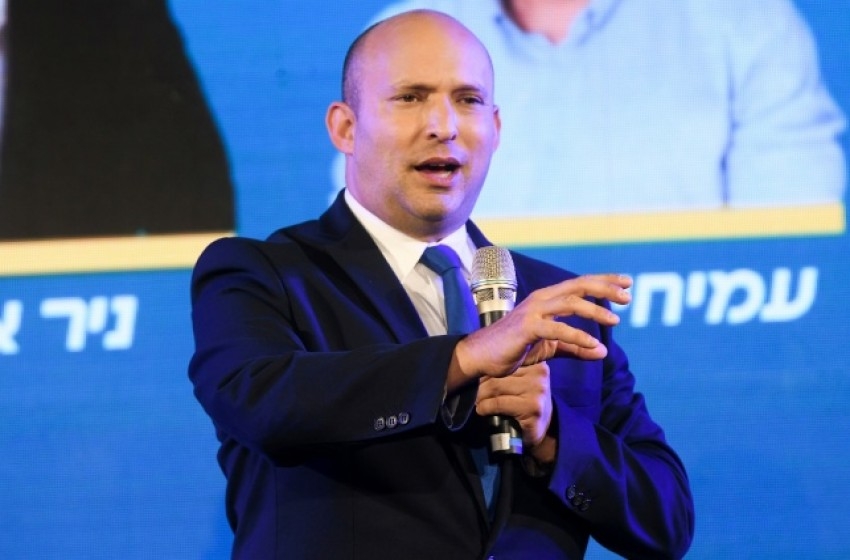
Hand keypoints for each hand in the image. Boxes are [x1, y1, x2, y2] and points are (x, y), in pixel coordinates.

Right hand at [449, 273, 630, 388]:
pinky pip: (557, 330)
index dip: (604, 282)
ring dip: (595, 310)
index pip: (579, 285)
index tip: (626, 284)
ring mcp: (533, 312)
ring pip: (570, 303)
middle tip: (628, 296)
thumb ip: (575, 348)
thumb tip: (602, 352)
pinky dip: (578, 336)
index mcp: (547, 299)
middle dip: (605, 288)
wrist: (482, 358)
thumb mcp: (550, 348)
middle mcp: (541, 299)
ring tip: (615, 319)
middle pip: (578, 286)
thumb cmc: (513, 349)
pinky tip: (594, 344)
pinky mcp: (527, 328)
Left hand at [476, 362, 551, 447]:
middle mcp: (539, 373)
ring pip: (496, 387)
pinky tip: (482, 410)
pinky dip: (485, 407)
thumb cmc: (526, 401)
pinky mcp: (531, 408)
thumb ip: (507, 371)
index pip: (504, 362)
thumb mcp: (520, 381)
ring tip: (478, 402)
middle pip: (498, 373)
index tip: (479, 379)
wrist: (541, 428)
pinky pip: (498, 403)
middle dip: (481, 385)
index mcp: (536, 363)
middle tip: (476, 393)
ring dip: (481, 397)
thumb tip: (478, 363)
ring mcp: (537, 391)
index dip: (488, 371)